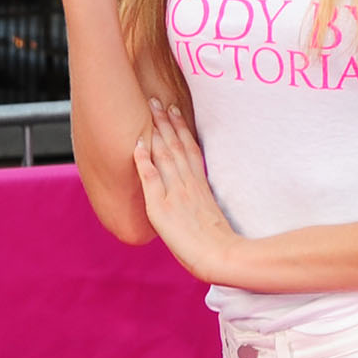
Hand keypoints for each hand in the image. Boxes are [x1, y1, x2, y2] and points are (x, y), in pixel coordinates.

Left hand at [134, 98, 246, 286]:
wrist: (220, 256)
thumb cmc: (220, 245)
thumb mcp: (212, 219)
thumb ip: (202, 206)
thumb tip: (197, 204)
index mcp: (200, 186)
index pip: (190, 150)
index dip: (182, 130)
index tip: (176, 112)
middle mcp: (188, 184)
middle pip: (176, 146)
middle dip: (166, 122)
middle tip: (157, 101)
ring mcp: (175, 194)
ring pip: (164, 155)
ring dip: (156, 132)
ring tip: (149, 111)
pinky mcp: (161, 207)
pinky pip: (150, 178)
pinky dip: (143, 160)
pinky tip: (137, 144)